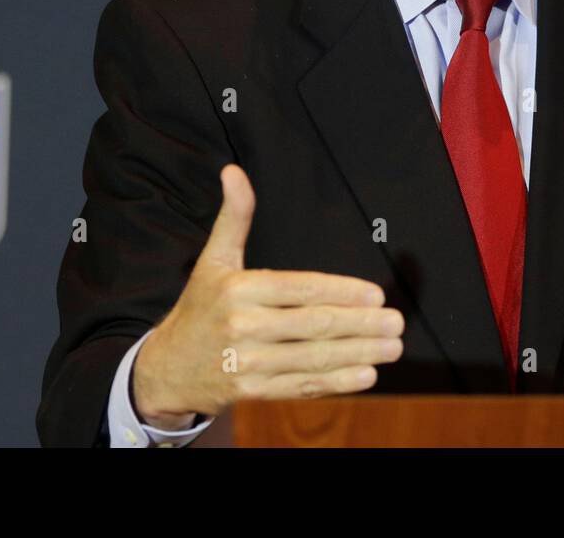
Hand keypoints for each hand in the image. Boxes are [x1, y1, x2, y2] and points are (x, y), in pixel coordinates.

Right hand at [131, 164, 404, 425]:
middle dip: (361, 325)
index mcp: (238, 289)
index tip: (376, 295)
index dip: (342, 292)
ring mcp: (247, 363)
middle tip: (396, 322)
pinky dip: (337, 382)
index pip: (301, 289)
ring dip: (359, 353)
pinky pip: (302, 385)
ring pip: (313, 358)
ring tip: (392, 347)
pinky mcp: (252, 392)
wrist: (166, 367)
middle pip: (314, 325)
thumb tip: (233, 171)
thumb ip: (234, 217)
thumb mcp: (213, 259)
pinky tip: (366, 374)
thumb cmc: (199, 308)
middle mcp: (243, 326)